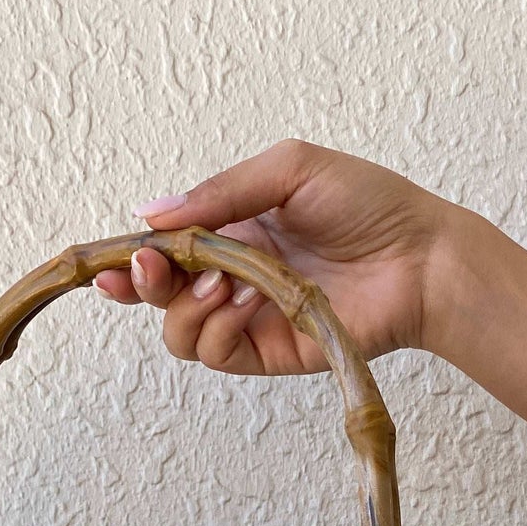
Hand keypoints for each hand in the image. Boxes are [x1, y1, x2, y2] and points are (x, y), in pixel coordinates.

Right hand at [94, 139, 457, 374]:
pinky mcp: (268, 353)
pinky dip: (217, 329)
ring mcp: (249, 319)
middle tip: (149, 272)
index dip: (129, 259)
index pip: (165, 250)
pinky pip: (216, 354)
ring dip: (186, 308)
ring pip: (180, 334)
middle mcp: (233, 277)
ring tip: (225, 281)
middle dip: (141, 287)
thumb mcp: (289, 170)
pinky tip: (244, 303)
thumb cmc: (368, 205)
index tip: (106, 261)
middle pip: (159, 298)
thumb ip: (221, 191)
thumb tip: (152, 213)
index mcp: (233, 229)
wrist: (420, 259)